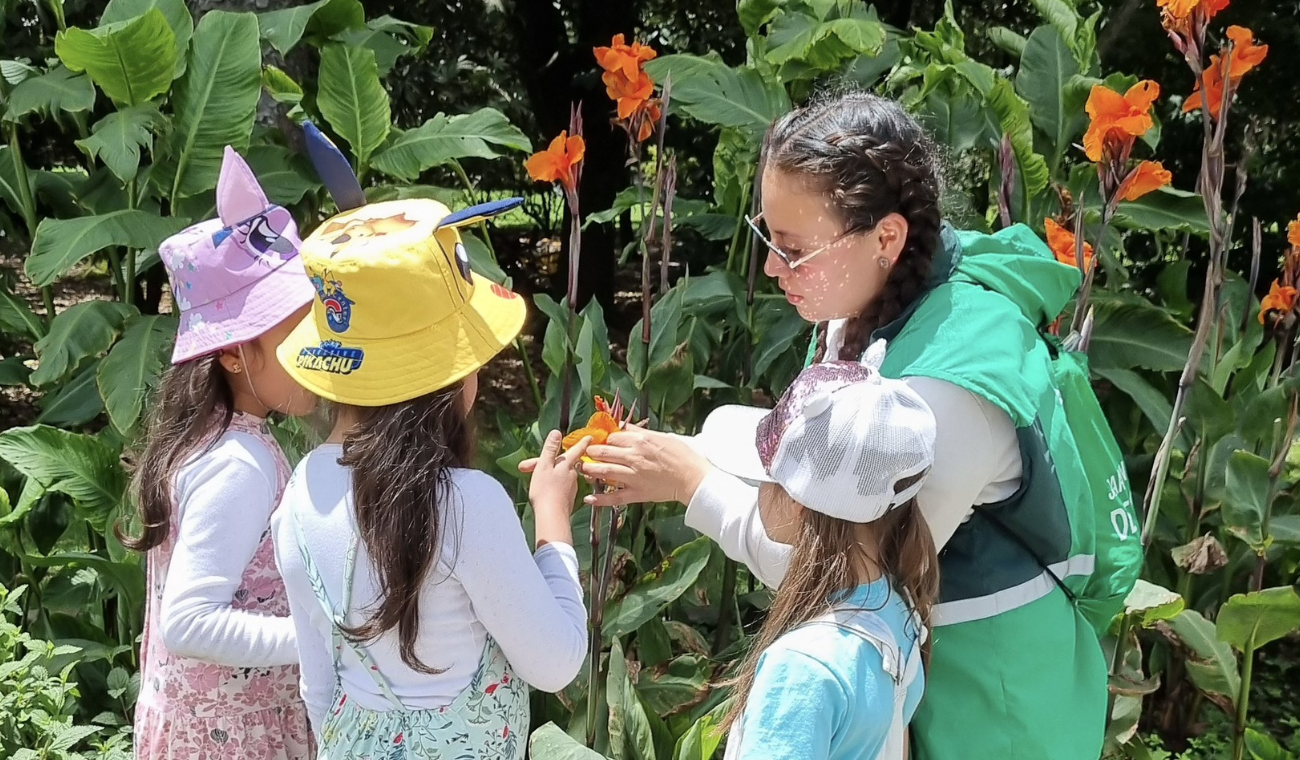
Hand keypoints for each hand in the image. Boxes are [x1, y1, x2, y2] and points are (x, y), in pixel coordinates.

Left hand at [521, 428, 710, 507]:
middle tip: (572, 455)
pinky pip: (615, 497)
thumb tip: (623, 427)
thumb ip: (640, 433)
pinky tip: (588, 499)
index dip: (598, 439)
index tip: (588, 440)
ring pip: (605, 473)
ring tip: (577, 471)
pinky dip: (601, 499)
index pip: (612, 438)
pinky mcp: (637, 493)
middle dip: (586, 453)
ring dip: (588, 472)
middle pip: (603, 453)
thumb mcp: (662, 436)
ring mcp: (634, 476)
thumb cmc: (681, 455)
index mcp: (640, 441)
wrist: (693, 478)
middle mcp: (634, 457)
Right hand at [528, 430, 590, 516]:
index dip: (582, 443)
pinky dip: (557, 484)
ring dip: (556, 473)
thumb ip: (550, 449)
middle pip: (569, 463)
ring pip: (566, 475)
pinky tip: (550, 489)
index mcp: (566, 465)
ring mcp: (571, 487)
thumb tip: (557, 432)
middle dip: (561, 459)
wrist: (551, 516)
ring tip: (544, 475)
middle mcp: (572, 475)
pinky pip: (564, 486)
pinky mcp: (568, 498)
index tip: (590, 437)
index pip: (577, 450)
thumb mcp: (544, 466)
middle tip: (553, 457)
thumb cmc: (545, 491)